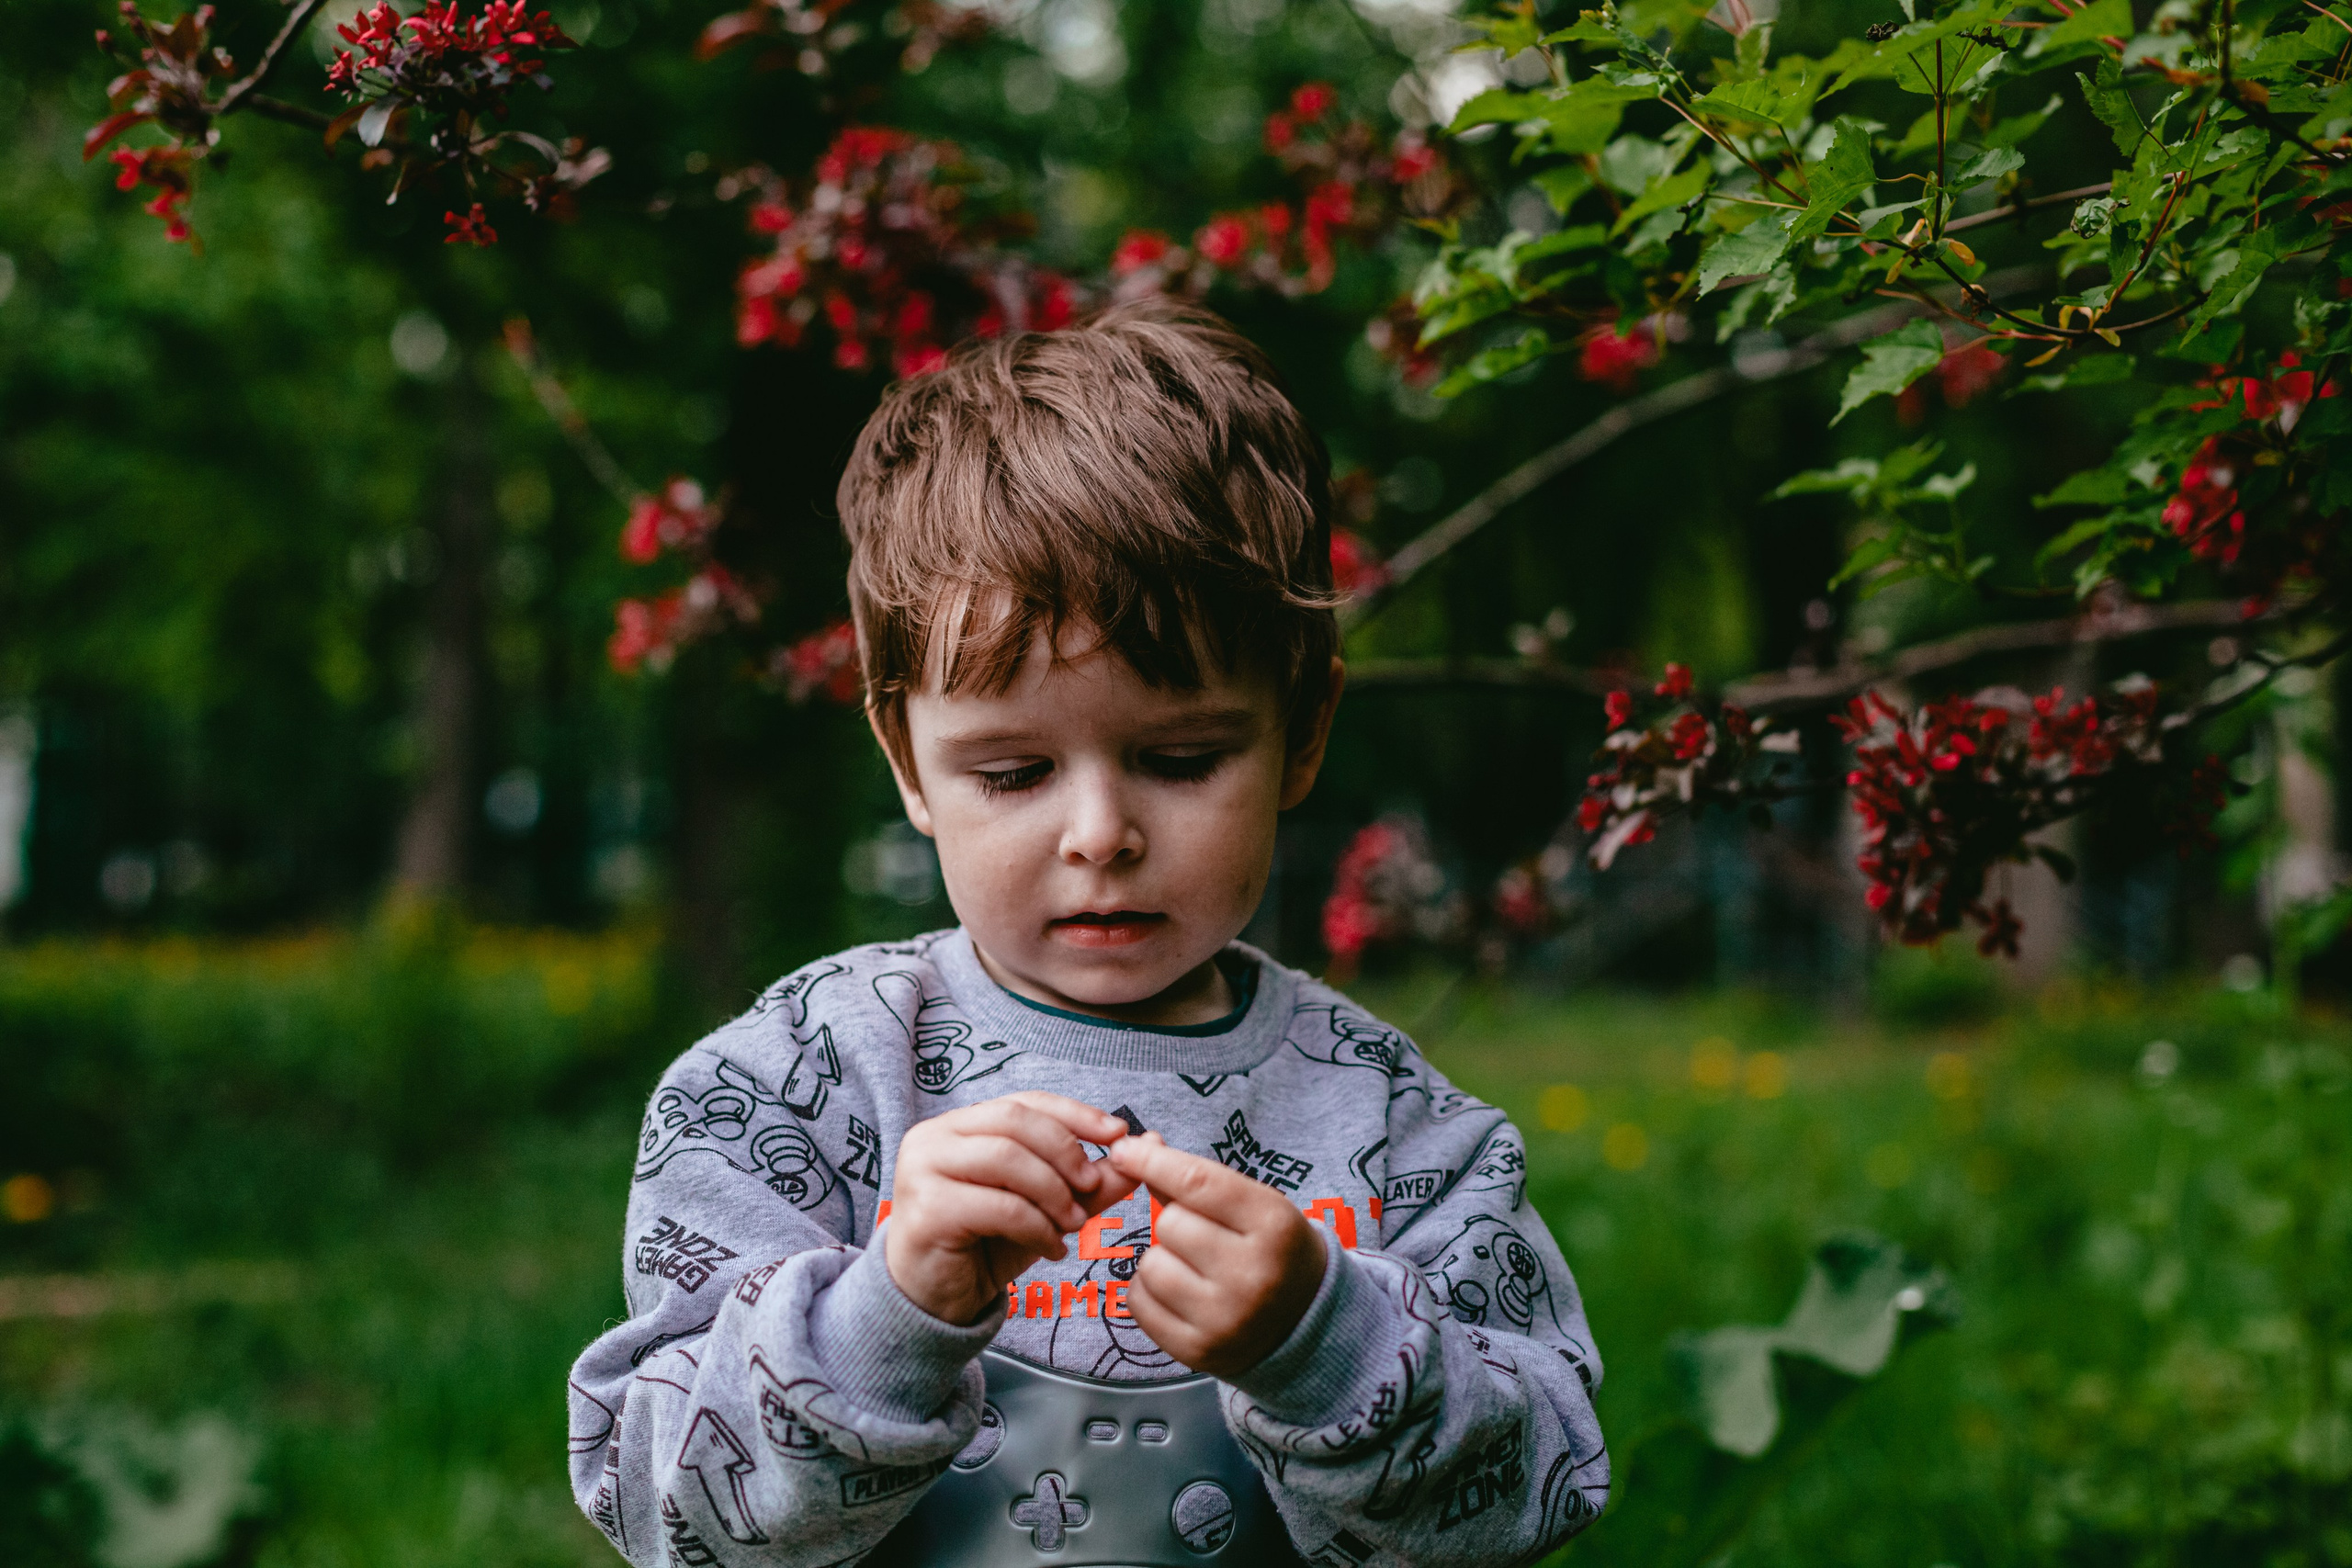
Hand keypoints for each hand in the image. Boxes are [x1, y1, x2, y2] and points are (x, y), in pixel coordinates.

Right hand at [884, 1092, 1131, 1325]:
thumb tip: (1145, 1144)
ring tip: (1074, 1223)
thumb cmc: (984, 1247)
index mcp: (958, 1126)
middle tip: (1092, 1185)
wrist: (934, 1302)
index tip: (1118, 1132)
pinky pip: (998, 1205)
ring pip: (1006, 1158)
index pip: (1023, 1103)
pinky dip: (1036, 1225)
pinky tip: (1051, 1247)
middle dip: (1065, 1151)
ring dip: (1053, 1191)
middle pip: (1014, 1121)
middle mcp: (933, 1138)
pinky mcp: (926, 1210)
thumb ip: (1088, 1180)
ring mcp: (922, 1170)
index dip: (1074, 1113)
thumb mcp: (1045, 1208)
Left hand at [1104, 1132, 1326, 1378]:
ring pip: (1150, 1264)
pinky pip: (1138, 1302)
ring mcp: (1224, 1318)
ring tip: (1193, 1267)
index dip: (1152, 1162)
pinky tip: (1180, 1292)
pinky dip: (1148, 1291)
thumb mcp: (1256, 1205)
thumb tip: (1134, 1149)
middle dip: (1176, 1221)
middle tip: (1202, 1235)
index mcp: (1273, 1225)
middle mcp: (1251, 1274)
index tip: (1124, 1150)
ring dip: (1161, 1258)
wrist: (1306, 1322)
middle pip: (1170, 1223)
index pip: (1197, 1182)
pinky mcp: (1197, 1350)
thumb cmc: (1272, 1249)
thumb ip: (1197, 1179)